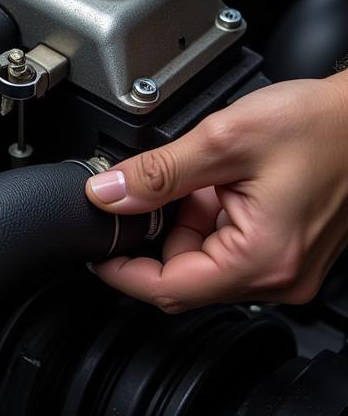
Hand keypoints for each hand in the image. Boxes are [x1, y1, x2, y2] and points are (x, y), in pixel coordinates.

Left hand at [84, 72, 347, 311]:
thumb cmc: (321, 125)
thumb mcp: (223, 140)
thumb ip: (158, 172)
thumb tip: (107, 193)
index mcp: (261, 260)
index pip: (168, 290)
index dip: (121, 272)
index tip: (94, 250)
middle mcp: (278, 275)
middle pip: (184, 276)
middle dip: (158, 233)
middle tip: (155, 187)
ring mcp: (285, 265)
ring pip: (204, 259)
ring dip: (187, 220)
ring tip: (204, 174)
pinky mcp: (287, 249)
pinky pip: (229, 245)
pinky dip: (211, 215)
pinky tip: (222, 182)